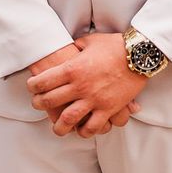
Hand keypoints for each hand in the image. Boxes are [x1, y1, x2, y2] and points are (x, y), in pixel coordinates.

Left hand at [25, 33, 151, 137]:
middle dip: (39, 104)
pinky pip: (93, 126)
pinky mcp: (108, 108)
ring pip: (68, 120)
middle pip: (49, 101)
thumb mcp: (91, 41)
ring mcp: (94, 99)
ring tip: (57, 127)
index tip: (32, 87)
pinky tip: (81, 130)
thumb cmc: (115, 45)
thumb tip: (71, 46)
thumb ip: (77, 45)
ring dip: (59, 126)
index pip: (43, 81)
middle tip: (38, 104)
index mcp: (73, 68)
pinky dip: (85, 131)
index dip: (33, 86)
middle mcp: (80, 86)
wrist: (139, 54)